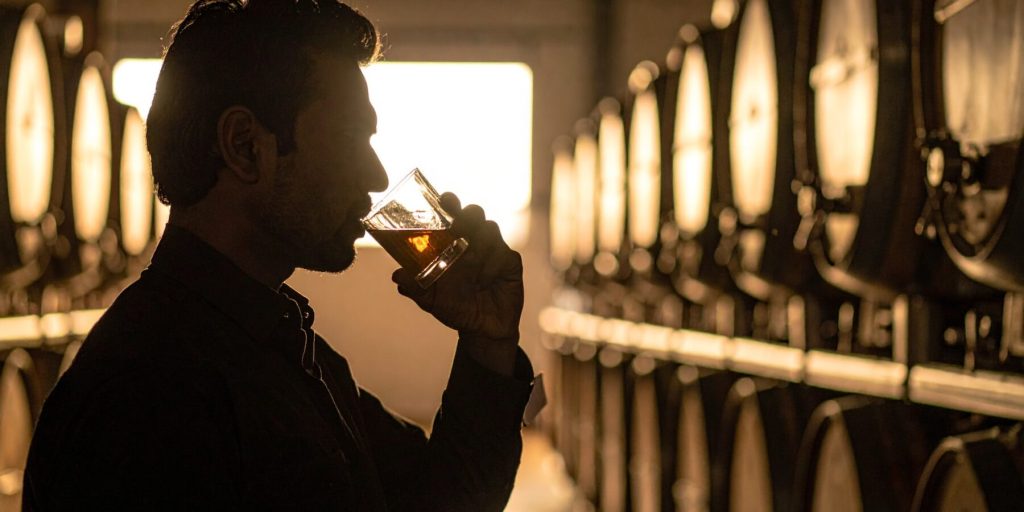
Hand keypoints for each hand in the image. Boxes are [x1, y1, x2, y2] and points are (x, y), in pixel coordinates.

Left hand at [392, 193, 522, 374]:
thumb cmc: (455, 307)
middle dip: (468, 215)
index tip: (445, 199)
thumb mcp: (431, 299)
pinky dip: (492, 265)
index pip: (452, 214)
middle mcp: (474, 242)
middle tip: (459, 226)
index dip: (450, 203)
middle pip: (474, 213)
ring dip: (479, 244)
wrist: (481, 329)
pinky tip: (485, 280)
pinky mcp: (510, 262)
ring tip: (471, 265)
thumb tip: (397, 276)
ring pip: (490, 229)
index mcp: (453, 243)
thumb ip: (416, 287)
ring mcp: (493, 250)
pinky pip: (504, 254)